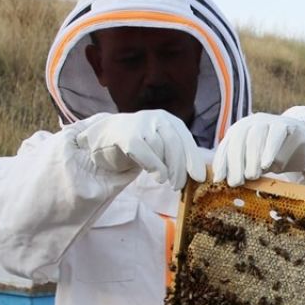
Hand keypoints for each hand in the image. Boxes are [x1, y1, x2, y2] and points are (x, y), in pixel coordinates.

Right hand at [77, 110, 202, 190]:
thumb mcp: (162, 147)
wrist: (105, 138)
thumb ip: (177, 155)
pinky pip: (145, 152)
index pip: (186, 140)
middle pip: (175, 145)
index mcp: (170, 121)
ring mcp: (141, 124)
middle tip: (179, 186)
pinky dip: (154, 166)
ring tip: (163, 179)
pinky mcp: (126, 135)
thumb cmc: (140, 146)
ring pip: (160, 149)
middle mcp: (157, 118)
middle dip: (180, 168)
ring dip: (165, 168)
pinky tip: (158, 177)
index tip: (199, 178)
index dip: (194, 159)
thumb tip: (198, 174)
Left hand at [214, 113, 304, 186]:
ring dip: (251, 158)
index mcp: (240, 130)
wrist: (303, 140)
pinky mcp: (285, 125)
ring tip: (252, 176)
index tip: (220, 179)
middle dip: (235, 163)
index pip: (227, 146)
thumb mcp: (258, 161)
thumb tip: (231, 181)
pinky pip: (275, 135)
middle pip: (238, 140)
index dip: (222, 162)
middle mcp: (251, 123)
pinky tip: (267, 164)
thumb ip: (246, 166)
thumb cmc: (276, 153)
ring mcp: (268, 121)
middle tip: (236, 182)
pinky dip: (269, 150)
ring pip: (256, 137)